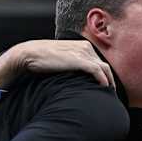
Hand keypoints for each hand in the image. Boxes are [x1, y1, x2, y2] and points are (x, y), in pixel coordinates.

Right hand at [0, 40, 114, 89]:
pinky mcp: (78, 60)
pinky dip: (103, 80)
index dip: (105, 75)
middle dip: (111, 80)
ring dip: (110, 82)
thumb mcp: (60, 58)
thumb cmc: (41, 59)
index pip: (99, 61)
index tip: (106, 87)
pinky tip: (104, 88)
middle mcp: (84, 47)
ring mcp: (82, 53)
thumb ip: (70, 64)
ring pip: (104, 68)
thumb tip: (74, 78)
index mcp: (81, 45)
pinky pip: (97, 70)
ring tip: (110, 95)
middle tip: (112, 94)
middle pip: (105, 65)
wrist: (29, 54)